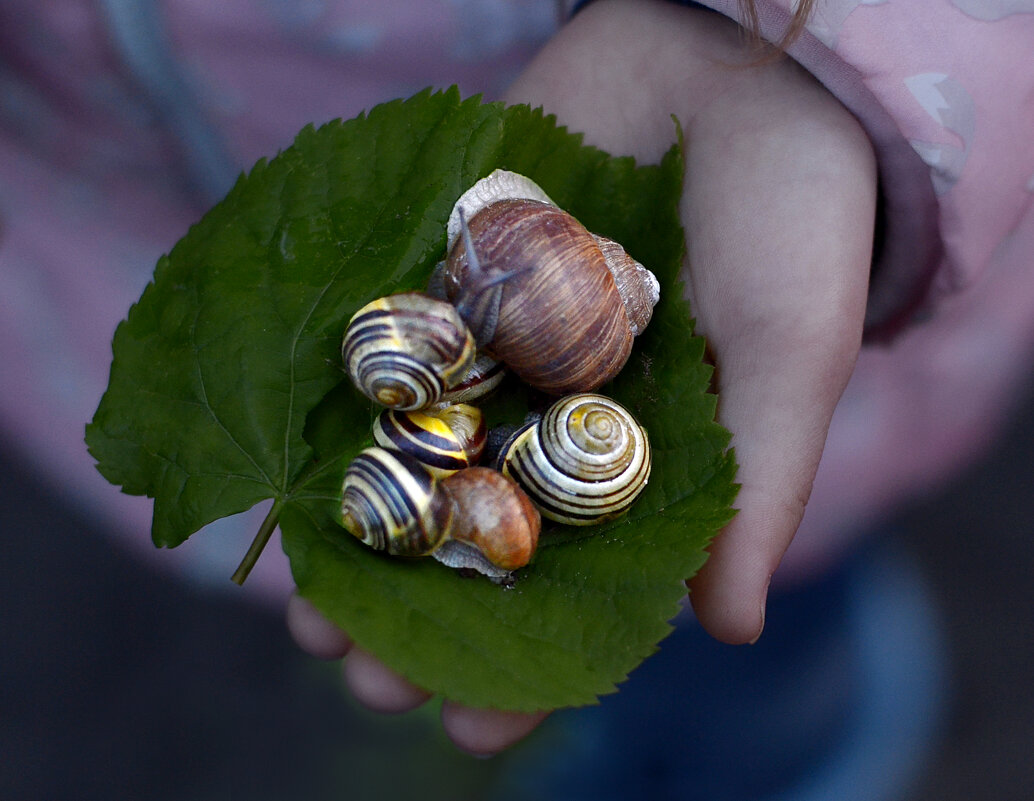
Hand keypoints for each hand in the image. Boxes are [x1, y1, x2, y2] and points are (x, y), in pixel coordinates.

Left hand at [287, 0, 875, 753]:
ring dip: (359, 540)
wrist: (732, 70)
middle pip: (480, 537)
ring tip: (307, 614)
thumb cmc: (792, 217)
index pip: (581, 588)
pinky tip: (284, 491)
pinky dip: (335, 428)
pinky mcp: (449, 282)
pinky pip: (386, 365)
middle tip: (364, 672)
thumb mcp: (791, 354)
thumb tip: (733, 630)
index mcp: (646, 457)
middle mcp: (563, 416)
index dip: (530, 665)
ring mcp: (500, 353)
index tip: (469, 730)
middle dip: (420, 613)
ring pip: (416, 466)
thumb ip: (759, 486)